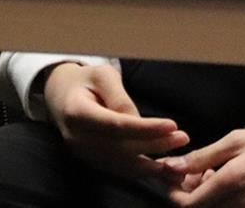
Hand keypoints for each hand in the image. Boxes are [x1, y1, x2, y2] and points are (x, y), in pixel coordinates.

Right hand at [44, 62, 188, 180]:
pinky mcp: (92, 162)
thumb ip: (120, 97)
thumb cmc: (85, 80)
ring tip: (178, 155)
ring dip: (153, 161)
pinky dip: (142, 169)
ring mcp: (84, 154)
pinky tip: (162, 164)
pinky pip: (120, 169)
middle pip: (122, 147)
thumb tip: (140, 122)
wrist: (62, 95)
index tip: (172, 125)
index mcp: (76, 112)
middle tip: (182, 137)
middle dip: (155, 144)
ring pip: (123, 164)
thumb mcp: (102, 75)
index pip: (116, 125)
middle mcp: (77, 138)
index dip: (146, 128)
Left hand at [164, 129, 244, 206]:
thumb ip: (200, 157)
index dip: (173, 192)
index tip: (172, 173)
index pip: (188, 205)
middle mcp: (238, 205)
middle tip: (189, 170)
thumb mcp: (231, 142)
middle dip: (186, 193)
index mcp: (229, 184)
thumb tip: (171, 166)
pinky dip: (215, 199)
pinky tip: (219, 182)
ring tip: (206, 172)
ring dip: (201, 196)